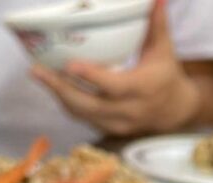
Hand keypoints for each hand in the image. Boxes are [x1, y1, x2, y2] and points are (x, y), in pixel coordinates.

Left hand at [31, 0, 198, 135]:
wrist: (175, 111)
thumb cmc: (166, 74)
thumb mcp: (164, 48)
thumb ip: (157, 23)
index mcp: (143, 89)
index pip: (115, 87)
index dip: (92, 78)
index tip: (70, 65)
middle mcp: (130, 110)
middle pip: (90, 105)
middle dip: (61, 89)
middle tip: (37, 70)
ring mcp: (119, 123)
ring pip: (83, 114)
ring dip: (59, 96)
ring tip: (39, 75)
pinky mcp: (111, 129)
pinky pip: (84, 118)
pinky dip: (67, 103)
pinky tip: (54, 86)